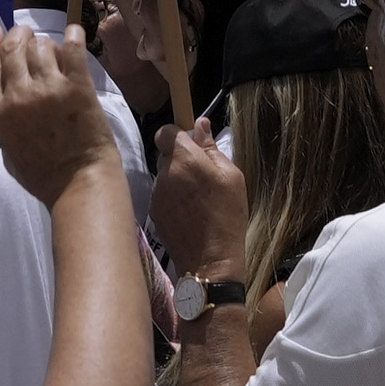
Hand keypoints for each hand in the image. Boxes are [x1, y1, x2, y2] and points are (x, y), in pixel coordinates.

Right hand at [0, 26, 119, 211]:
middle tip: (26, 34)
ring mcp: (49, 89)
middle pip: (13, 49)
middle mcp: (20, 96)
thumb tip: (8, 101)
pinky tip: (75, 32)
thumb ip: (5, 123)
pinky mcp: (77, 86)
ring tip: (51, 48)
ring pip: (40, 47)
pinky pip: (73, 50)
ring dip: (44, 42)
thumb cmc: (44, 176)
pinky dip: (73, 36)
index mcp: (0, 113)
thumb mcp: (9, 153)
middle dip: (18, 35)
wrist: (80, 184)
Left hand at [151, 122, 246, 284]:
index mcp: (184, 159)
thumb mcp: (231, 177)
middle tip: (201, 175)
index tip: (192, 145)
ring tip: (196, 197)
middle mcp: (164, 173)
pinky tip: (188, 211)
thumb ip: (212, 148)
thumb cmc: (227, 216)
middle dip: (180, 158)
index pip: (166, 131)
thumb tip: (200, 124)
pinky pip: (161, 193)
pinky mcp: (153, 211)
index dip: (178, 134)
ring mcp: (156, 193)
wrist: (210, 261)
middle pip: (164, 153)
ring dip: (176, 178)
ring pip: (163, 174)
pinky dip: (172, 196)